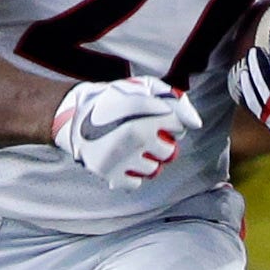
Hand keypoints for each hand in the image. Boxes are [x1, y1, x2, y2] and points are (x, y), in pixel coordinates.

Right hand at [51, 77, 202, 191]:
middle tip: (143, 135)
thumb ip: (173, 99)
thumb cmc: (113, 99)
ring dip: (147, 160)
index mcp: (147, 113)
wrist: (73, 114)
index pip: (180, 125)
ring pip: (154, 169)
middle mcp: (137, 136)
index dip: (170, 121)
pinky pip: (135, 182)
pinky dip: (131, 174)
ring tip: (132, 148)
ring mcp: (123, 156)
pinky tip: (123, 160)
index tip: (156, 118)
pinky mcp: (110, 173)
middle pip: (170, 152)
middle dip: (161, 144)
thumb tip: (196, 124)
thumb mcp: (143, 87)